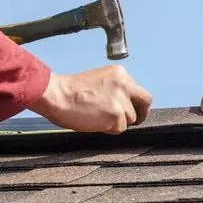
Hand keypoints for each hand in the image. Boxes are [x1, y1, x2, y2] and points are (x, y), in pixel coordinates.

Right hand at [27, 65, 152, 134]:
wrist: (56, 95)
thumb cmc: (70, 91)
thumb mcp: (98, 81)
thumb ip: (114, 89)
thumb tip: (125, 104)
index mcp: (119, 73)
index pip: (138, 90)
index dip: (133, 102)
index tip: (130, 108)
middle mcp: (124, 84)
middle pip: (145, 102)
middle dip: (141, 113)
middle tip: (134, 120)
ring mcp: (121, 100)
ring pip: (130, 119)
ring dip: (117, 122)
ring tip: (97, 117)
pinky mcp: (116, 115)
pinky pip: (119, 129)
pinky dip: (108, 129)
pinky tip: (94, 122)